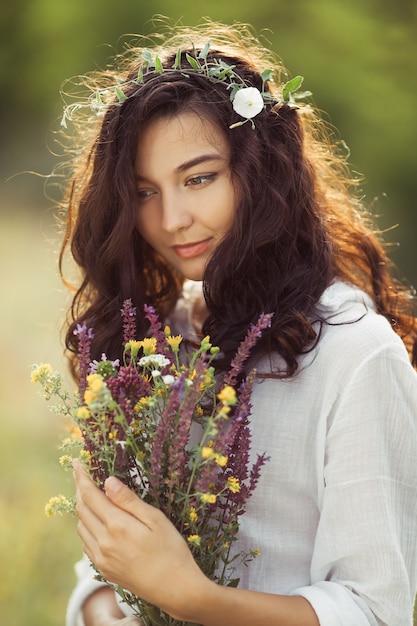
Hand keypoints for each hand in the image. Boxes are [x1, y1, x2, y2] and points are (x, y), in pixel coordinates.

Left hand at [74, 464, 208, 620]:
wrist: (176, 589)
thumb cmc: (172, 550)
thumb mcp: (155, 519)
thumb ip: (128, 500)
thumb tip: (107, 481)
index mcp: (117, 526)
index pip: (90, 496)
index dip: (82, 478)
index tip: (77, 464)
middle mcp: (103, 543)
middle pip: (81, 510)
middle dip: (79, 489)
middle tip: (80, 473)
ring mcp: (102, 559)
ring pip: (81, 528)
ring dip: (81, 508)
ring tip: (89, 495)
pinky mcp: (104, 570)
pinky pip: (86, 544)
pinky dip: (86, 528)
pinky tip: (96, 522)